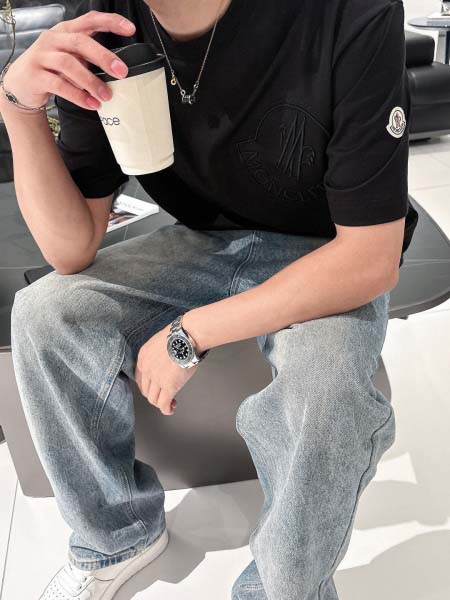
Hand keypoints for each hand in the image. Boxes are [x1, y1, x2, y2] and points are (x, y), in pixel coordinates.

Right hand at [2, 10, 135, 111]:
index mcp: (66, 31)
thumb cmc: (52, 69)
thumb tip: (118, 70)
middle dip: (103, 56)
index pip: (89, 20)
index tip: (130, 29)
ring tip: (107, 96)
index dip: (110, 22)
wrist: (21, 83)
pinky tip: (92, 104)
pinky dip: (78, 96)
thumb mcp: (72, 58)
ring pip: (69, 64)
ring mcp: (42, 56)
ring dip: (91, 81)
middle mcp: (53, 39)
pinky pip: (59, 85)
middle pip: (80, 42)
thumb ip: (90, 59)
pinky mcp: (36, 75)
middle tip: (122, 72)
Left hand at [134, 323, 198, 415]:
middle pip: (145, 390)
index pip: (140, 378)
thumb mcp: (161, 342)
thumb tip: (167, 360)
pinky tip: (171, 408)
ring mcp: (157, 379)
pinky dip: (167, 409)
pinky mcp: (169, 386)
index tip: (154, 387)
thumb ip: (159, 353)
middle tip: (163, 396)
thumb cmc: (180, 335)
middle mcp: (146, 369)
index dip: (147, 386)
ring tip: (170, 403)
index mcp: (143, 357)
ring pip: (153, 399)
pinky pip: (164, 404)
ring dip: (161, 403)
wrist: (186, 336)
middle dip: (154, 395)